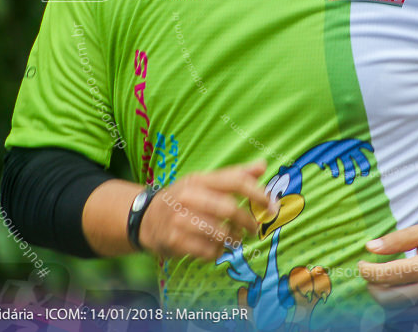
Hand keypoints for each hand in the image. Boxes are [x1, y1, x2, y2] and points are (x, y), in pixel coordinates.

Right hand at [139, 161, 275, 259]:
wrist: (146, 218)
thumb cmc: (185, 198)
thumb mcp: (205, 182)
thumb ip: (235, 175)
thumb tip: (263, 164)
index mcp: (200, 179)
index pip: (235, 181)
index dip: (258, 194)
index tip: (272, 206)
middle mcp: (188, 196)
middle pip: (229, 209)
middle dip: (248, 222)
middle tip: (255, 229)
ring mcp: (179, 219)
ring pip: (219, 232)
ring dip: (234, 239)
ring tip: (235, 238)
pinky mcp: (174, 240)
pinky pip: (207, 251)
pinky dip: (218, 252)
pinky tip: (217, 248)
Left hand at [358, 223, 417, 306]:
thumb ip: (397, 239)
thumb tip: (371, 247)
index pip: (386, 275)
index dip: (367, 271)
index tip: (362, 264)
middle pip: (388, 299)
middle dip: (372, 288)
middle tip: (370, 274)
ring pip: (398, 310)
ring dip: (385, 297)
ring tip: (384, 281)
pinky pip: (412, 313)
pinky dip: (400, 304)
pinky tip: (400, 289)